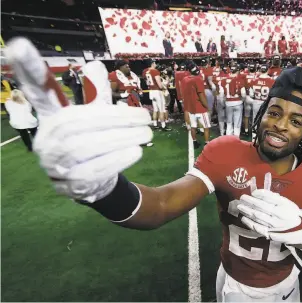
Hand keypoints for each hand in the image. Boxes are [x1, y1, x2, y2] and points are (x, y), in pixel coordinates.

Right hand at [6, 37, 152, 201]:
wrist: (91, 183)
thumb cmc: (93, 143)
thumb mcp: (95, 118)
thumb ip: (96, 95)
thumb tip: (94, 65)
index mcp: (51, 117)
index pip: (38, 93)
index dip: (29, 71)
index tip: (19, 45)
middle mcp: (46, 139)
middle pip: (76, 123)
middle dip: (115, 119)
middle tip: (145, 117)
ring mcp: (53, 164)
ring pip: (85, 148)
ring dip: (120, 139)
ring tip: (146, 134)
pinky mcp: (68, 185)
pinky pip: (92, 170)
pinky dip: (116, 160)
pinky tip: (136, 152)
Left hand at [237, 173, 301, 250]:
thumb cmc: (294, 215)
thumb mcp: (289, 204)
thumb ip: (277, 198)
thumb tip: (261, 192)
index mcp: (284, 204)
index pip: (269, 196)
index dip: (259, 193)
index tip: (253, 192)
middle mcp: (279, 214)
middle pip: (260, 206)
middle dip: (249, 201)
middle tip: (241, 197)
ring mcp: (274, 224)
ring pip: (257, 216)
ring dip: (247, 210)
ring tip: (240, 206)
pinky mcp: (270, 234)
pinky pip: (257, 228)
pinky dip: (249, 223)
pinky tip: (243, 218)